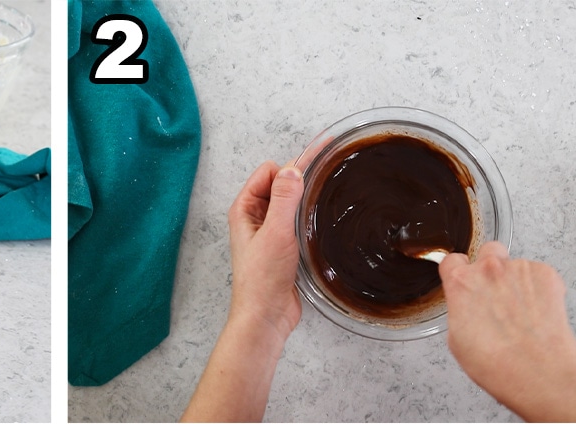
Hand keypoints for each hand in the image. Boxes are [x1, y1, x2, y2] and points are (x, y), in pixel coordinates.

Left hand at [182, 161, 304, 422]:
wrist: (266, 315)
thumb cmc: (262, 279)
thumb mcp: (275, 233)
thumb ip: (283, 199)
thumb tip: (292, 168)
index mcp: (244, 210)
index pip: (268, 171)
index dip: (291, 164)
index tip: (319, 154)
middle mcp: (254, 218)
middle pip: (280, 183)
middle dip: (300, 173)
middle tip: (329, 160)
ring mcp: (269, 231)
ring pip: (290, 201)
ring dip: (306, 195)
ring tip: (330, 182)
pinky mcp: (283, 246)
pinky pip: (296, 219)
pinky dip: (308, 213)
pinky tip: (324, 213)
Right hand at [440, 242, 575, 420]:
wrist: (538, 369)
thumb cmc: (497, 362)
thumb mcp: (456, 339)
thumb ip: (460, 310)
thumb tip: (467, 308)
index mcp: (460, 283)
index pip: (452, 261)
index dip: (457, 271)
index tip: (462, 278)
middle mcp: (489, 269)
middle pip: (488, 251)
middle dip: (491, 266)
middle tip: (496, 291)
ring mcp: (520, 269)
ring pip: (517, 265)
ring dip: (518, 281)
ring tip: (522, 313)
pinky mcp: (546, 275)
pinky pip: (540, 274)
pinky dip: (540, 289)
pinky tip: (538, 312)